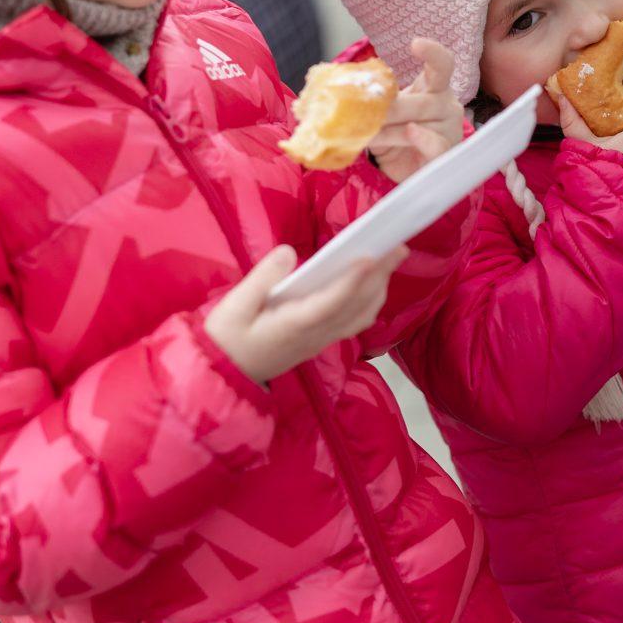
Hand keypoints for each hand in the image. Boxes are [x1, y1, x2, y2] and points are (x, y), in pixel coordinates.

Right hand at [203, 244, 409, 383]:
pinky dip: (370, 302)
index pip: (330, 302)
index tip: (370, 257)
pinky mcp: (320, 340)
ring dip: (379, 288)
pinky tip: (374, 285)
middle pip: (355, 305)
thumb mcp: (233, 307)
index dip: (352, 281)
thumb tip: (289, 253)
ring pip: (360, 316)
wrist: (223, 376)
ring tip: (392, 259)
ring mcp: (320, 340)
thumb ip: (261, 279)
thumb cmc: (226, 339)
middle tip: (398, 246)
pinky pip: (353, 322)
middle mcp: (314, 335)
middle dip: (379, 276)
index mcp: (292, 326)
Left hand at [369, 39, 463, 183]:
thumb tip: (343, 90)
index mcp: (434, 88)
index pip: (442, 64)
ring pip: (421, 123)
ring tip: (368, 135)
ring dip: (390, 129)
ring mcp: (450, 129)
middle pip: (423, 99)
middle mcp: (446, 105)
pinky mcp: (446, 152)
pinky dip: (422, 138)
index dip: (432, 52)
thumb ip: (375, 100)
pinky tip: (410, 131)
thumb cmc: (396, 135)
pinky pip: (436, 144)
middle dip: (391, 108)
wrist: (406, 169)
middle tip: (364, 114)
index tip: (414, 44)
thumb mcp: (384, 113)